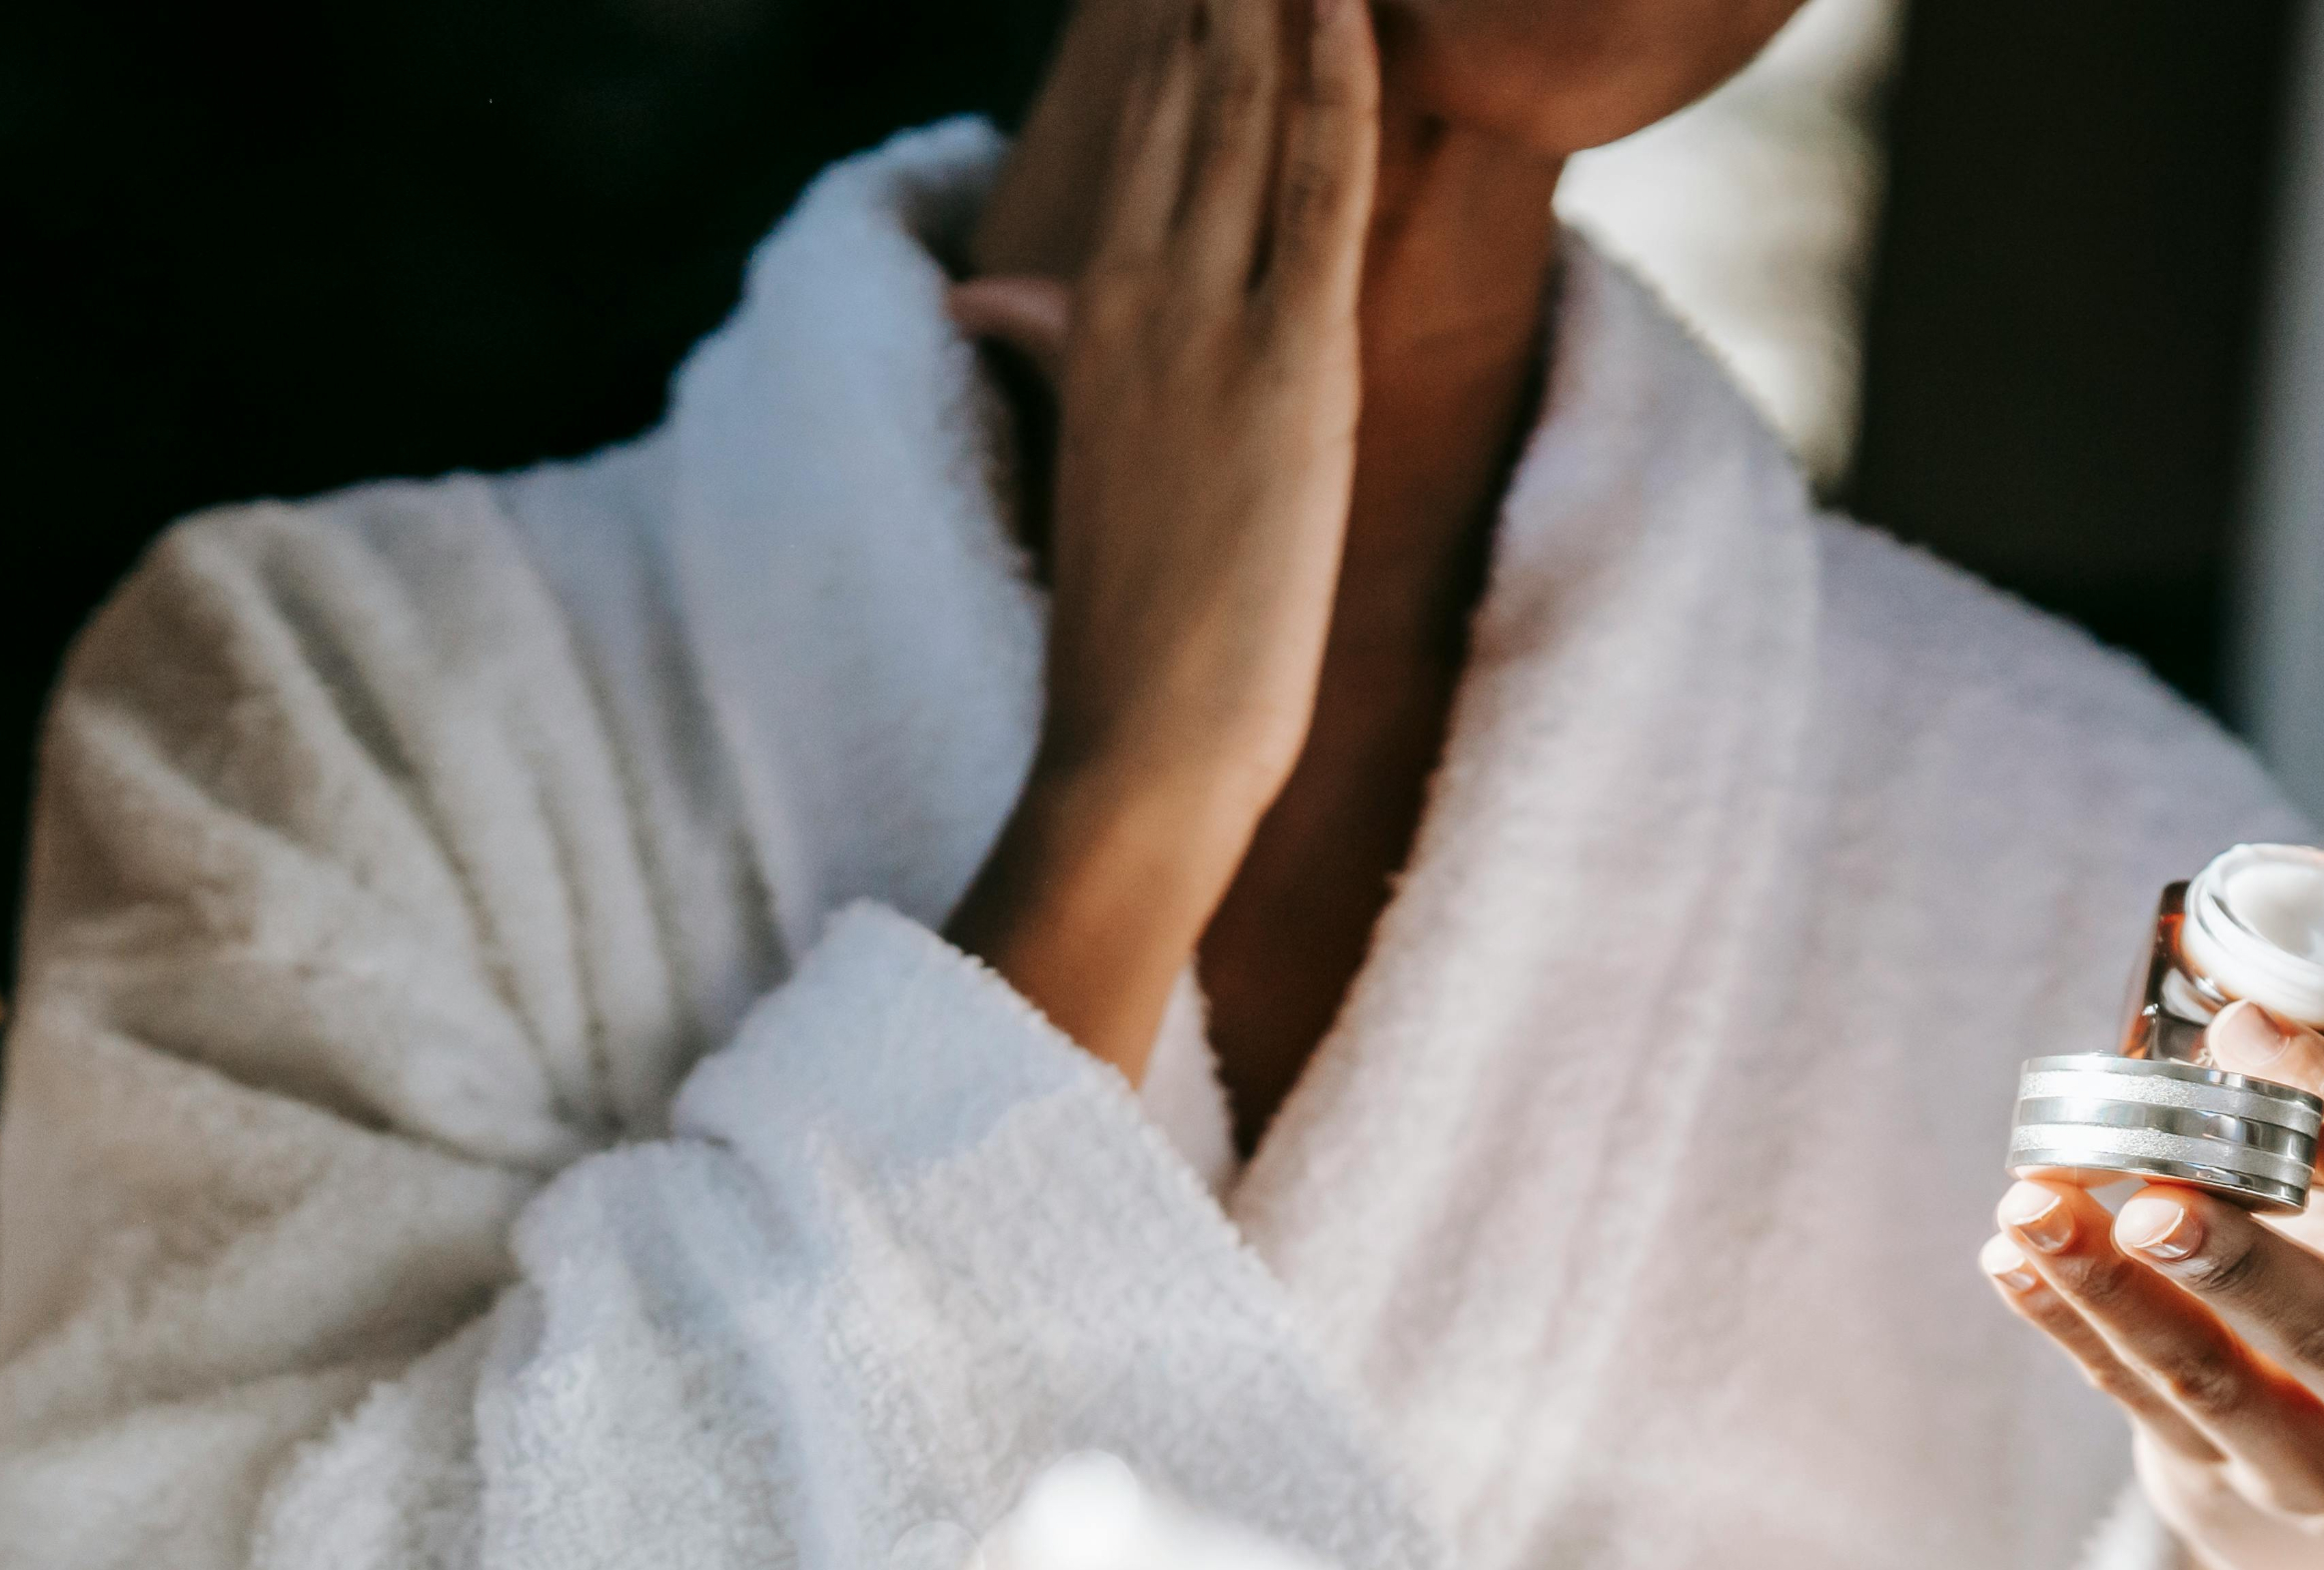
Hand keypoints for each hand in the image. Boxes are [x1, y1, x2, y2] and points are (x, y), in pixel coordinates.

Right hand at [944, 0, 1380, 1080]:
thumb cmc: (1126, 623)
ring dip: (1274, 3)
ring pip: (1252, 112)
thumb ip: (1047, 348)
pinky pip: (1320, 180)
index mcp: (1091, 308)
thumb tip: (988, 296)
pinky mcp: (1292, 361)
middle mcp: (1139, 291)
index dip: (1177, 21)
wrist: (1144, 741)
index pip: (1145, 121)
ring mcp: (1211, 322)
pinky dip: (1336, 78)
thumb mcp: (1087, 453)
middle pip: (1194, 90)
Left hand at [1981, 1001, 2323, 1569]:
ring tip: (2035, 1212)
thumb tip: (2229, 1026)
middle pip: (2322, 1326)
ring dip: (2108, 1290)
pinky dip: (2066, 1325)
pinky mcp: (2221, 1488)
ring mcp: (2315, 1462)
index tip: (2252, 1041)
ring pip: (2205, 1376)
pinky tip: (2013, 1259)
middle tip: (2155, 1203)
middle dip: (2235, 1261)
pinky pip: (2134, 1399)